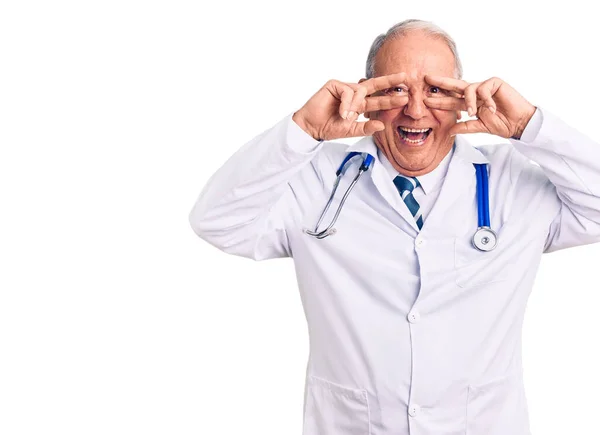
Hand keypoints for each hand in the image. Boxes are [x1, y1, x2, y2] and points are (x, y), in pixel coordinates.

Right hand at [292, 73, 408, 140]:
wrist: (312, 127)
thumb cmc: (329, 128)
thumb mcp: (351, 130)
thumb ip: (366, 128)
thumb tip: (382, 126)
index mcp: (360, 104)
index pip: (379, 99)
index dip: (391, 97)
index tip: (406, 96)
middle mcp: (354, 94)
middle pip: (375, 84)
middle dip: (390, 80)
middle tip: (406, 76)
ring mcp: (344, 88)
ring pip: (359, 91)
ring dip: (355, 105)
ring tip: (347, 117)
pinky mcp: (334, 84)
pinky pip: (347, 91)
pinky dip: (346, 103)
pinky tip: (342, 113)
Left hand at [423, 76, 536, 138]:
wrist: (519, 123)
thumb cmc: (502, 124)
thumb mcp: (479, 127)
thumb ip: (465, 127)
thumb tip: (449, 130)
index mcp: (470, 102)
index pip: (451, 99)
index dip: (439, 100)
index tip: (424, 100)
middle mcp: (475, 92)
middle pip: (454, 85)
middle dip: (440, 82)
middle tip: (426, 78)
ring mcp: (484, 86)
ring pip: (468, 88)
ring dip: (469, 102)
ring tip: (473, 112)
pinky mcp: (495, 82)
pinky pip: (483, 88)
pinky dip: (486, 99)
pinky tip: (492, 108)